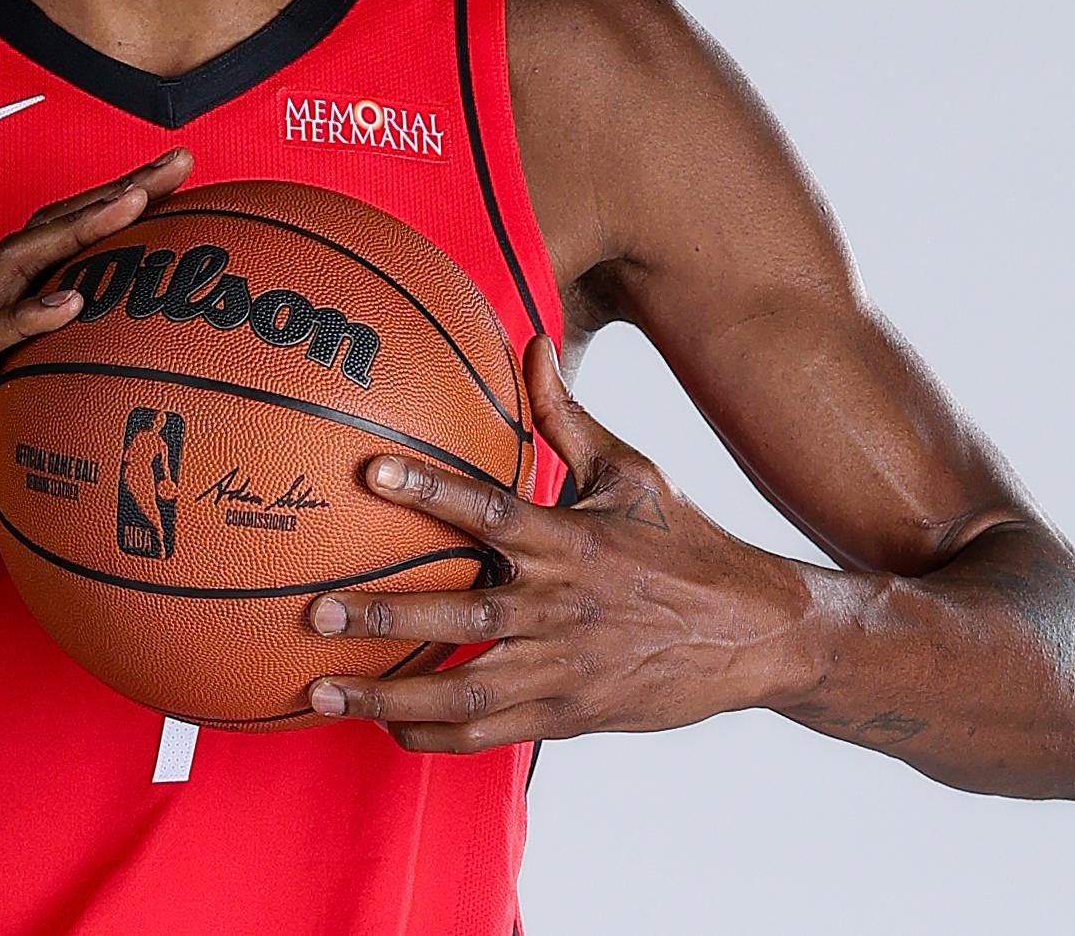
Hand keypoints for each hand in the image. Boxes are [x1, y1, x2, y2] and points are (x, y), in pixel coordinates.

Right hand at [0, 148, 194, 554]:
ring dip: (77, 228)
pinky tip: (74, 304)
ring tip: (133, 202)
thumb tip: (91, 490)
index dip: (120, 225)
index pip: (66, 260)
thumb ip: (32, 461)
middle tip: (181, 160)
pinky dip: (27, 318)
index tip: (181, 197)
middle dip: (118, 195)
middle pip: (52, 236)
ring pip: (18, 264)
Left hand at [301, 337, 812, 752]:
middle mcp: (560, 607)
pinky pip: (488, 733)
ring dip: (388, 695)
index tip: (370, 469)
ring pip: (462, 691)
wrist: (759, 635)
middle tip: (315, 612)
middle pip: (459, 615)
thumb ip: (567, 415)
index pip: (491, 510)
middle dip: (383, 615)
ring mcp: (562, 668)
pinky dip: (433, 735)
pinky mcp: (567, 715)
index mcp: (571, 542)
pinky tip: (385, 727)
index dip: (431, 487)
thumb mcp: (631, 473)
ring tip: (321, 689)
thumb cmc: (687, 543)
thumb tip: (531, 339)